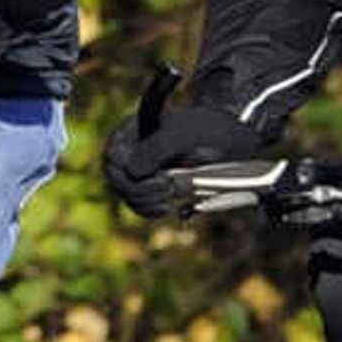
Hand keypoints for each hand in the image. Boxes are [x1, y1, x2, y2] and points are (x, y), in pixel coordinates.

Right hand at [102, 99, 250, 215]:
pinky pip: (139, 206)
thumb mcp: (183, 134)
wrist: (227, 140)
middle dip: (142, 190)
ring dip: (149, 201)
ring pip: (128, 196)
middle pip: (118, 180)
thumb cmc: (205, 131)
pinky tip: (168, 208)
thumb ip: (157, 149)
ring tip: (172, 195)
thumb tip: (133, 172)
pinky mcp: (147, 190)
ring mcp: (135, 172)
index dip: (133, 173)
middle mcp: (126, 152)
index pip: (114, 158)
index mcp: (128, 132)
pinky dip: (151, 211)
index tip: (162, 179)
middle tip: (168, 189)